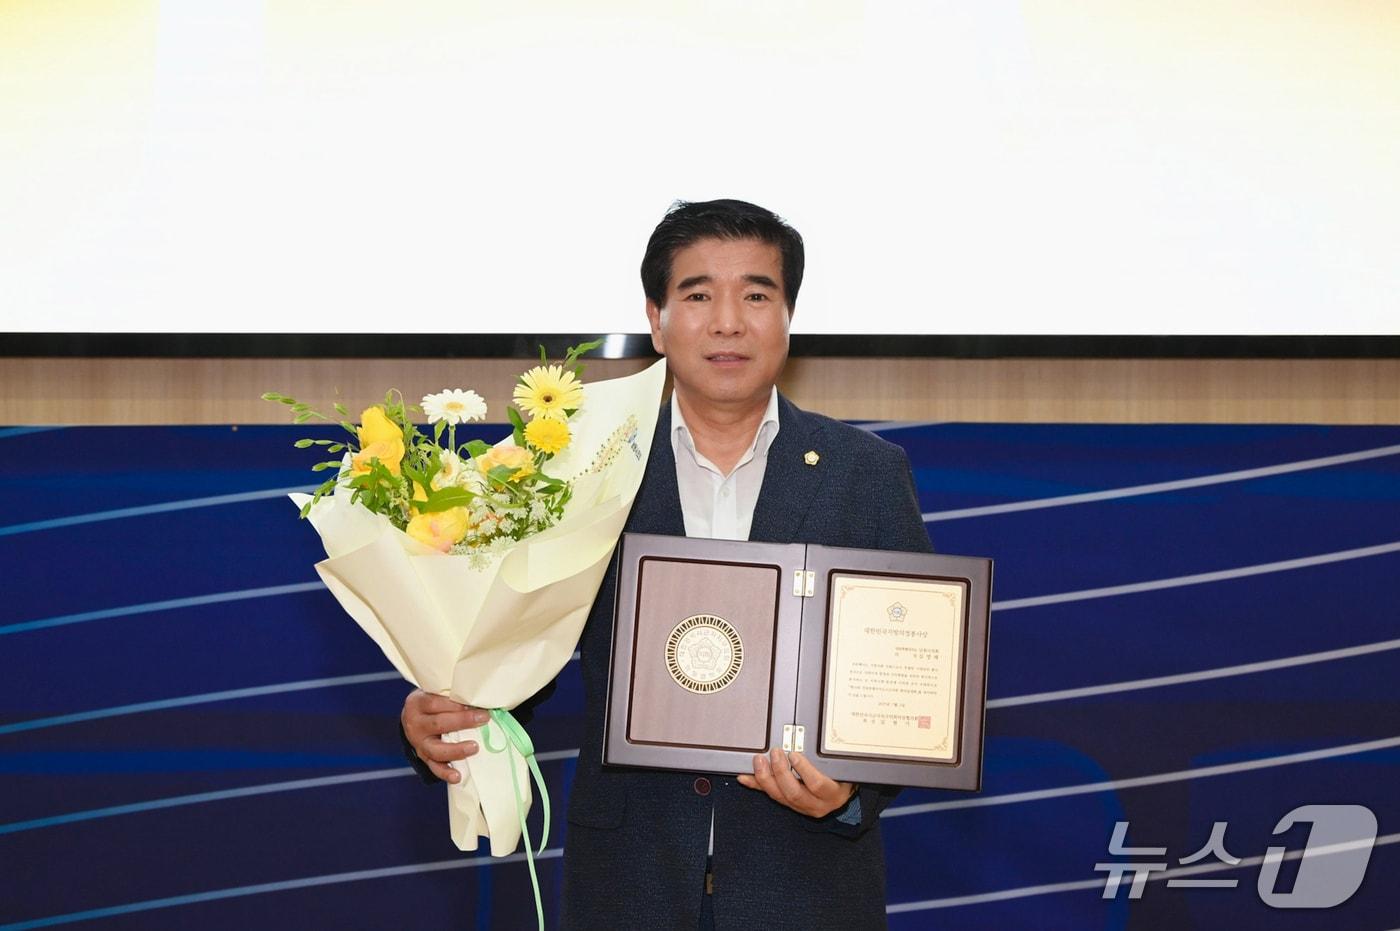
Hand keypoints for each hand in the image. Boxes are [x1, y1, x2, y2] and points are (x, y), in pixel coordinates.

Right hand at [401, 688, 489, 783]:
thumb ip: (451, 695)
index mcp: (417, 704)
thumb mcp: (435, 692)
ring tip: (475, 747)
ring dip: (456, 750)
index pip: (435, 703)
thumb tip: (480, 696)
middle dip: (463, 722)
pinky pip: (434, 767)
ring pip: (436, 749)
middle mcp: (415, 724)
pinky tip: (458, 776)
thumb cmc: (432, 702)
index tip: (476, 704)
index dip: (456, 704)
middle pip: (438, 724)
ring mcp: (418, 743)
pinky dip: (446, 773)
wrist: (413, 717)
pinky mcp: (424, 757)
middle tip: (483, 718)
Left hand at [737, 747, 856, 817]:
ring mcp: (802, 807)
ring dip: (765, 778)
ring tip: (758, 761)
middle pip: (794, 792)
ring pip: (780, 797)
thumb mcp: (842, 769)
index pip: (817, 784)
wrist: (842, 797)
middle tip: (775, 753)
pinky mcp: (790, 806)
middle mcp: (816, 805)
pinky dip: (756, 785)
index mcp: (832, 794)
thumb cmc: (842, 779)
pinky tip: (745, 778)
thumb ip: (828, 758)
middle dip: (780, 772)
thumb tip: (813, 735)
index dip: (804, 770)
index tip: (794, 754)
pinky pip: (771, 796)